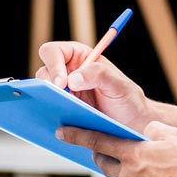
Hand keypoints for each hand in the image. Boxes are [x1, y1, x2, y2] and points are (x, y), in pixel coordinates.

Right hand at [35, 40, 150, 131]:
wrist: (132, 125)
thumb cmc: (128, 100)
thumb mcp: (119, 85)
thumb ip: (99, 75)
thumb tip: (73, 79)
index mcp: (80, 57)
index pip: (55, 52)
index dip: (53, 64)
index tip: (62, 83)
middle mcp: (69, 72)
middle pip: (44, 72)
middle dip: (48, 85)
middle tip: (61, 98)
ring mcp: (64, 93)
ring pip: (43, 92)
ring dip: (48, 101)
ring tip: (61, 111)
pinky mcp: (62, 110)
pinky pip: (48, 110)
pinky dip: (50, 114)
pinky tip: (59, 122)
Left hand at [56, 122, 176, 176]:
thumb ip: (158, 130)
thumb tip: (148, 132)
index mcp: (133, 156)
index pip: (98, 141)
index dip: (77, 135)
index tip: (61, 132)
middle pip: (104, 163)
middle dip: (101, 155)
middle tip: (107, 150)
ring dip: (131, 173)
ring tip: (155, 169)